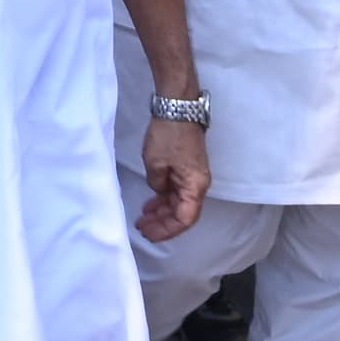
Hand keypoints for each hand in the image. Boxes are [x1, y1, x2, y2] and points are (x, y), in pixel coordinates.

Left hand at [138, 120, 209, 242]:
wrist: (178, 108)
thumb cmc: (168, 135)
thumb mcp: (155, 164)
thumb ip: (157, 185)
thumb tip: (159, 190)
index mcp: (195, 186)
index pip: (185, 219)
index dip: (167, 230)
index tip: (149, 232)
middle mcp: (198, 184)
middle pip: (182, 213)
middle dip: (162, 223)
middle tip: (141, 228)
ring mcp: (193, 176)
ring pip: (179, 203)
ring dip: (162, 211)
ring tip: (143, 218)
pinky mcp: (187, 168)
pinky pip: (176, 190)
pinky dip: (164, 198)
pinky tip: (150, 202)